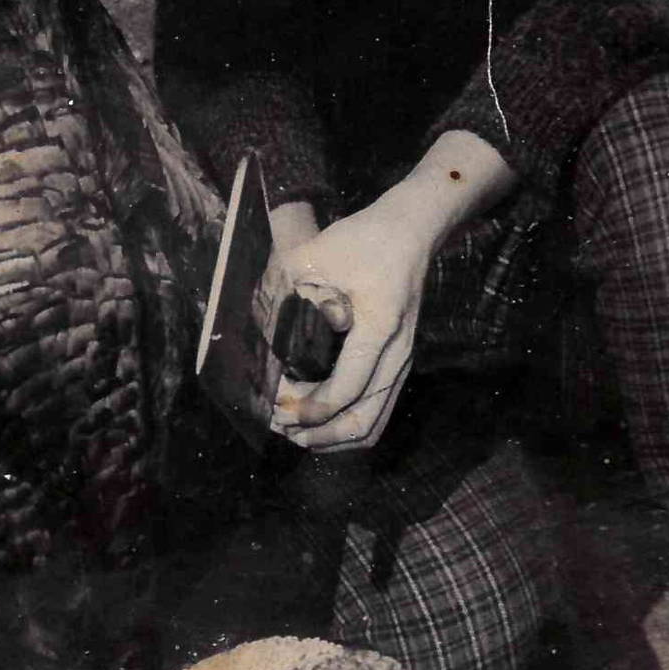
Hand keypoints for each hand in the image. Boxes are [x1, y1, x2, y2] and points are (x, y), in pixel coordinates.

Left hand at [262, 192, 442, 452]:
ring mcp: (401, 363)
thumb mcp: (316, 255)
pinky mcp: (396, 364)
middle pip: (362, 420)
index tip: (277, 406)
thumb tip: (259, 335)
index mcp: (379, 328)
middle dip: (317, 433)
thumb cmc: (362, 240)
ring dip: (331, 437)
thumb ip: (286, 292)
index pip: (347, 387)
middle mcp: (397, 354)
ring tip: (293, 433)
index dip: (309, 407)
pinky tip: (316, 424)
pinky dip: (346, 427)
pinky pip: (376, 412)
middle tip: (279, 426)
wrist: (409, 232)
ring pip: (372, 425)